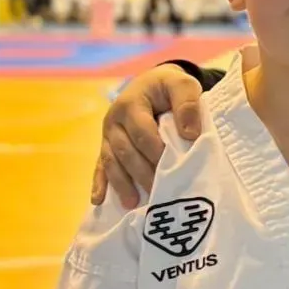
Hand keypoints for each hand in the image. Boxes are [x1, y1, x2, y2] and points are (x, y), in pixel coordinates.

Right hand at [90, 64, 202, 207]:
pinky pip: (99, 166)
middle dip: (141, 172)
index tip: (172, 167)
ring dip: (121, 183)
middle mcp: (114, 120)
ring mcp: (108, 135)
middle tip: (159, 192)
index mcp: (131, 104)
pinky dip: (99, 183)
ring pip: (111, 161)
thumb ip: (188, 104)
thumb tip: (190, 135)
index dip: (156, 150)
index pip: (142, 132)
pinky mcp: (106, 146)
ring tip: (134, 203)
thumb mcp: (183, 85)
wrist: (154, 84)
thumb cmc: (170, 87)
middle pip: (125, 150)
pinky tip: (99, 201)